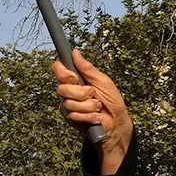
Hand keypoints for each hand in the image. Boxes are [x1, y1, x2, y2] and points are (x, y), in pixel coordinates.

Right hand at [53, 49, 132, 175]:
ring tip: (97, 107)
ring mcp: (69, 104)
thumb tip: (75, 52)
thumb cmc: (112, 100)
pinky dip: (88, 116)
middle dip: (81, 92)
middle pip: (62, 87)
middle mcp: (70, 90)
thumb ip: (88, 68)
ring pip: (69, 103)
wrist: (117, 122)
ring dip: (88, 106)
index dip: (63, 72)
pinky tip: (96, 117)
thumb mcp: (103, 81)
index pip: (58, 69)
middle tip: (93, 94)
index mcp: (77, 78)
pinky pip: (73, 114)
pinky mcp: (70, 118)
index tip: (74, 77)